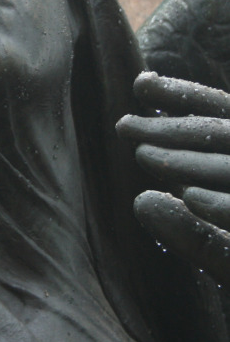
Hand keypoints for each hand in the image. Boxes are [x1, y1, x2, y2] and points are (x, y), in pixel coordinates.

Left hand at [117, 72, 229, 286]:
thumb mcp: (229, 257)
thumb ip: (195, 232)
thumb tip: (144, 202)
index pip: (225, 116)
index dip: (184, 97)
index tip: (140, 84)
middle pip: (225, 137)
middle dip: (173, 129)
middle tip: (123, 126)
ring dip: (190, 163)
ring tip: (141, 156)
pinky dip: (228, 205)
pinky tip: (192, 199)